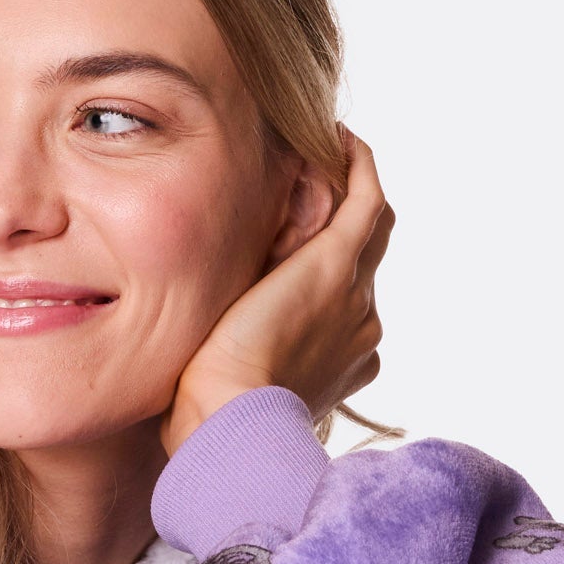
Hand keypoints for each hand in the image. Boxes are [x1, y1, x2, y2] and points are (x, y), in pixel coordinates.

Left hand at [161, 125, 392, 456]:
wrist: (230, 422)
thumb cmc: (213, 424)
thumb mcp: (226, 394)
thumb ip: (226, 370)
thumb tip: (193, 366)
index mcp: (342, 363)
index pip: (345, 310)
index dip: (326, 282)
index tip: (295, 261)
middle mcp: (360, 327)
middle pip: (364, 263)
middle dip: (346, 231)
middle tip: (316, 193)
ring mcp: (354, 293)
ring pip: (370, 227)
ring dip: (354, 190)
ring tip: (330, 156)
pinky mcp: (335, 263)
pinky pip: (365, 196)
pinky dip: (358, 166)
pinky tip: (338, 138)